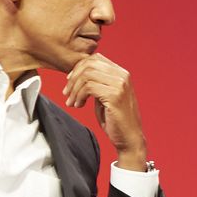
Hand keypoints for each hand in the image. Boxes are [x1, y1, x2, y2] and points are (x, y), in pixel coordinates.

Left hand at [64, 54, 147, 168]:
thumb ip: (97, 82)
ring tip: (71, 102)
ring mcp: (120, 85)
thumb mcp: (105, 95)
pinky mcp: (115, 96)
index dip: (79, 67)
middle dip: (73, 78)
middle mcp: (123, 76)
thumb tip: (77, 74)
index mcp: (122, 73)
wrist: (129, 138)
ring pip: (87, 75)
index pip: (95, 58)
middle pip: (89, 64)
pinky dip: (78, 96)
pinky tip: (78, 106)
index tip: (70, 81)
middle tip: (67, 92)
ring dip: (74, 89)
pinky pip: (88, 88)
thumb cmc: (116, 119)